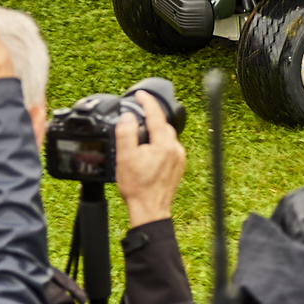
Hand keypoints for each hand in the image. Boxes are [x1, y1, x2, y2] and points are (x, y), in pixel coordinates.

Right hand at [114, 90, 187, 226]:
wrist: (149, 209)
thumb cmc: (138, 187)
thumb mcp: (125, 157)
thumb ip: (126, 133)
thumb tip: (128, 117)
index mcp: (164, 144)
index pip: (156, 115)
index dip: (147, 102)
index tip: (139, 94)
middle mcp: (175, 149)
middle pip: (163, 125)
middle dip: (151, 117)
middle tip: (137, 112)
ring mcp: (179, 159)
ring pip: (167, 137)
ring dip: (155, 131)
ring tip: (140, 132)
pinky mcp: (178, 167)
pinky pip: (169, 148)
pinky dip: (159, 144)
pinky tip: (148, 150)